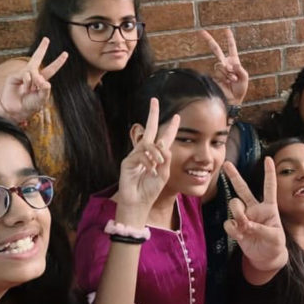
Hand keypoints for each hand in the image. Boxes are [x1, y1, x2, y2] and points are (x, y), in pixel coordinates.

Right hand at [0, 38, 68, 123]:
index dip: (58, 62)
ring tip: (31, 90)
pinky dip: (28, 82)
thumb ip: (45, 89)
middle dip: (41, 49)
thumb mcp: (42, 99)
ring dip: (34, 80)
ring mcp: (22, 75)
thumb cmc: (29, 106)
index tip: (65, 54)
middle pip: (36, 59)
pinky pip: (25, 75)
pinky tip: (25, 88)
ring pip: (33, 70)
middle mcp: (32, 76)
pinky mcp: (14, 76)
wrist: (16, 111)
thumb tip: (45, 80)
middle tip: (46, 39)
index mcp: (41, 81)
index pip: (51, 69)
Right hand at [118, 98, 179, 217]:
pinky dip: (148, 162)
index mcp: (157, 156)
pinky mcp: (127, 161)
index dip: (170, 128)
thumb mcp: (164, 174)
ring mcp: (135, 155)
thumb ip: (166, 160)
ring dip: (156, 154)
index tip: (177, 117)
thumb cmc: (151, 190)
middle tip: (154, 100)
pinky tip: (150, 171)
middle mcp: (145, 152)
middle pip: (149, 129)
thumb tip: (163, 145)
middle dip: (152, 114)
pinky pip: (140, 155)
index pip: (164, 138)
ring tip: (158, 165)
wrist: (139, 202)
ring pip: (147, 144)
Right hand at [203, 29, 248, 106]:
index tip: (226, 30)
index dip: (229, 39)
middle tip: (201, 31)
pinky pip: (219, 71)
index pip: (231, 48)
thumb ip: (241, 71)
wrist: (231, 100)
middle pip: (215, 49)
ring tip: (232, 80)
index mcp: (234, 62)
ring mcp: (219, 69)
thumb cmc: (239, 90)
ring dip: (228, 72)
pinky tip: (227, 82)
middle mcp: (225, 64)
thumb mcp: (244, 79)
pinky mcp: (214, 75)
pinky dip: (225, 75)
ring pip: (220, 64)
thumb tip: (233, 65)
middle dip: (208, 40)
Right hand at [223, 158, 286, 272]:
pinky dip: (233, 229)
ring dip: (238, 213)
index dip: (269, 173)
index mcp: (269, 207)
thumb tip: (246, 224)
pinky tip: (240, 235)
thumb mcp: (275, 237)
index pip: (269, 187)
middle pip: (243, 189)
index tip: (268, 159)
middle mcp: (254, 209)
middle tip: (227, 164)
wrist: (266, 257)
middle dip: (234, 176)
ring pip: (234, 205)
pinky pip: (228, 223)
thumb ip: (261, 229)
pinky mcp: (236, 227)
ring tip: (245, 226)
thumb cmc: (275, 244)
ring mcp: (244, 217)